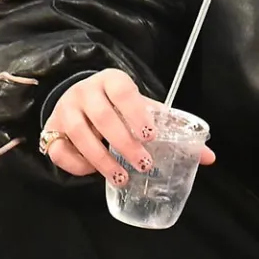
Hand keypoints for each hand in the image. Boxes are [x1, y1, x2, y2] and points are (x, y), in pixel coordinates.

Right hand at [40, 69, 214, 182]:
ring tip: (122, 177)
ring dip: (102, 159)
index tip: (151, 136)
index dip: (137, 113)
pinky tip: (94, 171)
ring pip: (80, 134)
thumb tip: (207, 156)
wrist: (79, 97)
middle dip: (124, 143)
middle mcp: (85, 91)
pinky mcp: (51, 128)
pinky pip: (59, 149)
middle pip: (102, 116)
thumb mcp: (143, 109)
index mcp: (112, 80)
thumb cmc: (118, 105)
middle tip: (144, 165)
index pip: (124, 92)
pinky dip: (77, 164)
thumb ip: (172, 129)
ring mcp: (65, 109)